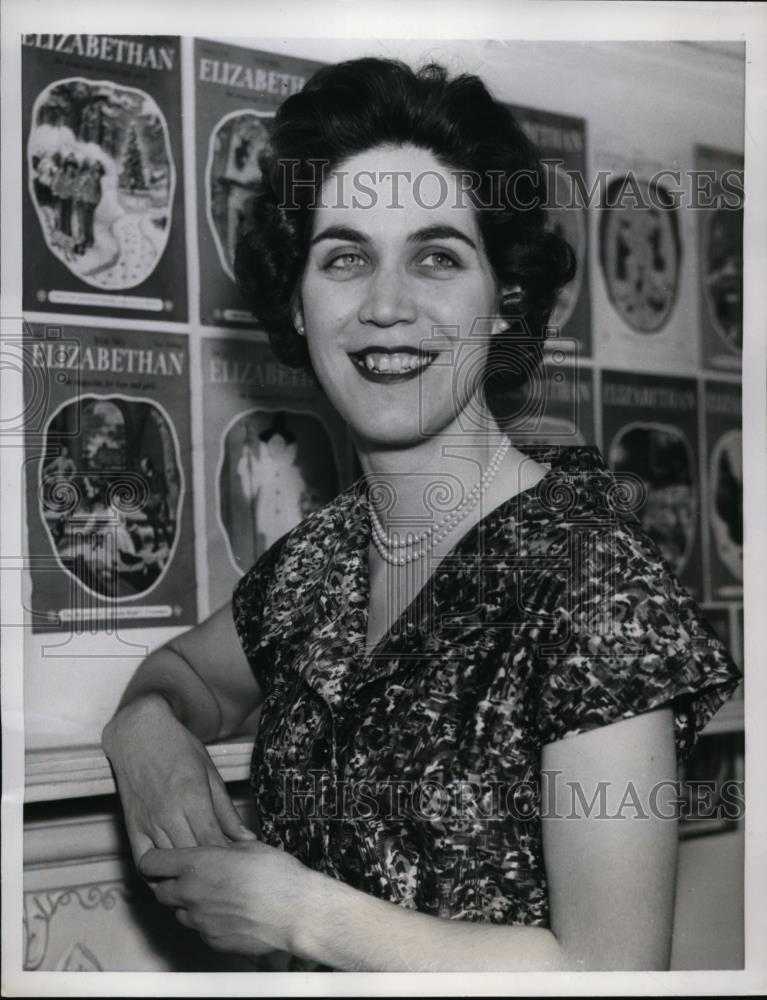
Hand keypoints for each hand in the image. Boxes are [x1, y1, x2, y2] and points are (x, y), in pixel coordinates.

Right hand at [102, 694, 256, 866]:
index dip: (229, 861)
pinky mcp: (132, 826)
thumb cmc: (179, 747)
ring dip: (188, 876)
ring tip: (206, 883)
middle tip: (229, 879)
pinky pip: (144, 862)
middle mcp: (169, 814)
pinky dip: (157, 875)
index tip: (241, 868)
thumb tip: (247, 838)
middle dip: (213, 872)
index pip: (214, 844)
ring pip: (170, 864)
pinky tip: (173, 878)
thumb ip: (226, 811)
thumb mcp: (210, 773)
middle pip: (193, 858)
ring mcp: (148, 822)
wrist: (139, 732)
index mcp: (193, 798)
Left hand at [139, 841, 320, 958]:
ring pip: (180, 913)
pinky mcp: (212, 941)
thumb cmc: (275, 875)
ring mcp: (200, 921)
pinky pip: (201, 930)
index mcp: (196, 865)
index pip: (151, 862)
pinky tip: (229, 913)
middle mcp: (190, 893)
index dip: (155, 859)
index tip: (162, 859)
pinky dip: (208, 922)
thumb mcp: (247, 846)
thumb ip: (223, 847)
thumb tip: (219, 845)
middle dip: (170, 884)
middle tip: (190, 878)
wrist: (294, 910)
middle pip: (160, 891)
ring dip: (190, 904)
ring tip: (216, 896)